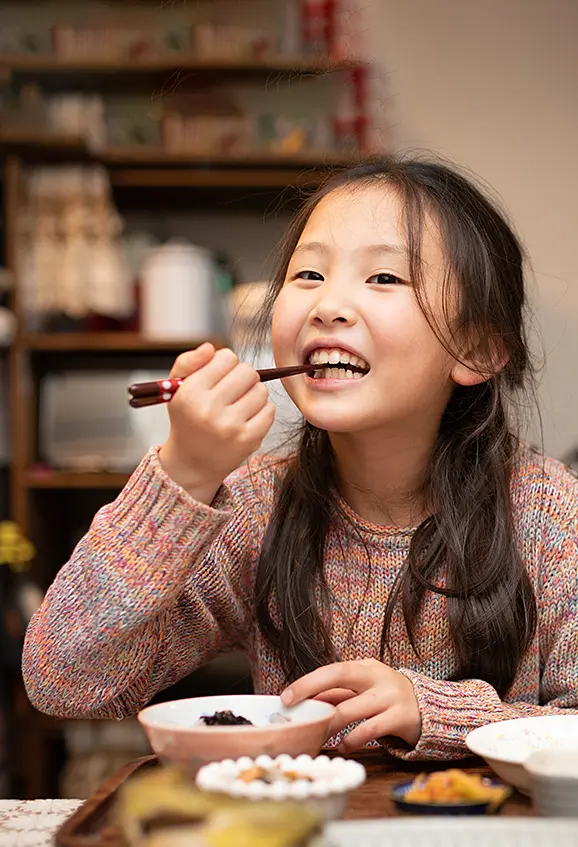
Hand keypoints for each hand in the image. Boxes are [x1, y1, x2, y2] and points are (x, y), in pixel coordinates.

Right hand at [159, 343, 274, 502]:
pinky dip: (262, 411)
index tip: (219, 376)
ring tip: (239, 404)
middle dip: (242, 377)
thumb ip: (189, 361)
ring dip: (253, 393)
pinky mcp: (248, 440)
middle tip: (232, 390)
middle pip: (248, 372)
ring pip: (261, 390)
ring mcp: (230, 427)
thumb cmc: (187, 418)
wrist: (192, 463)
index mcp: (190, 393)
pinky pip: (270, 410)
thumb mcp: (177, 388)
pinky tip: (247, 417)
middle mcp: (209, 410)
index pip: (226, 357)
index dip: (225, 363)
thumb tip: (210, 347)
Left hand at [281, 659, 420, 751]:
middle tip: (295, 711)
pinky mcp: (400, 717)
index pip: (332, 670)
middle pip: (340, 676)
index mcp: (365, 667)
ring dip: (329, 725)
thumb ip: (340, 694)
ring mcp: (390, 695)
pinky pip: (369, 730)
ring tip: (320, 736)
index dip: (308, 682)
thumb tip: (306, 703)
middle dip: (311, 690)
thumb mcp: (365, 690)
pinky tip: (344, 746)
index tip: (287, 697)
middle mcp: (377, 677)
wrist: (430, 708)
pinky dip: (352, 740)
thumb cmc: (387, 698)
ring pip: (350, 709)